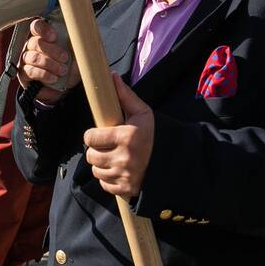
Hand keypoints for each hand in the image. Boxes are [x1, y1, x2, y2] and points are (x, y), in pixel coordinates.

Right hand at [17, 18, 79, 103]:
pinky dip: (44, 74)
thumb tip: (77, 40)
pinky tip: (53, 78)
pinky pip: (31, 71)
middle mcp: (31, 47)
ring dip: (50, 64)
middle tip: (65, 58)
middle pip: (35, 42)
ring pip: (34, 57)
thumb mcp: (75, 56)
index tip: (54, 37)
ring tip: (62, 70)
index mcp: (43, 37)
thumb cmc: (68, 67)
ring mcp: (26, 60)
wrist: (63, 88)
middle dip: (52, 50)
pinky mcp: (24, 74)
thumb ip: (74, 47)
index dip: (43, 29)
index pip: (37, 26)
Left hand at [84, 73, 153, 198]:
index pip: (90, 138)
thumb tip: (111, 76)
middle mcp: (125, 158)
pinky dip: (108, 179)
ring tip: (113, 157)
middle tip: (106, 146)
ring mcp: (125, 176)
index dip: (92, 135)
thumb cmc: (155, 134)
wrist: (174, 159)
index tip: (100, 134)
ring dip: (101, 165)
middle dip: (96, 150)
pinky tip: (118, 170)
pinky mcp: (126, 189)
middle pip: (91, 156)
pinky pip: (105, 185)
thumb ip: (125, 96)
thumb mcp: (143, 113)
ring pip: (96, 171)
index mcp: (126, 137)